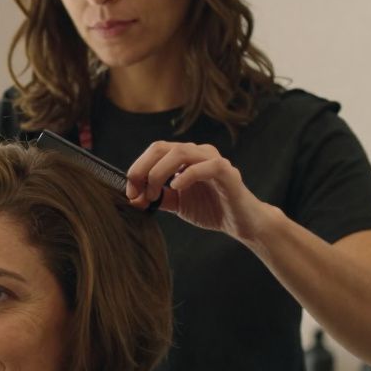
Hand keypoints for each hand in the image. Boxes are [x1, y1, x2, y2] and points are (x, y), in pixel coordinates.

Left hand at [126, 141, 274, 242]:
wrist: (241, 223)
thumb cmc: (211, 209)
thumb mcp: (177, 203)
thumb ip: (157, 197)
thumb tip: (134, 198)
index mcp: (184, 157)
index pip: (154, 151)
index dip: (137, 169)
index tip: (130, 192)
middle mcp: (198, 153)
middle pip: (162, 147)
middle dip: (143, 169)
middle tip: (137, 192)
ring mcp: (213, 160)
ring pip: (181, 152)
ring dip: (159, 173)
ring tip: (153, 193)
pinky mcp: (227, 173)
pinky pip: (206, 166)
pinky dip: (187, 175)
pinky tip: (176, 187)